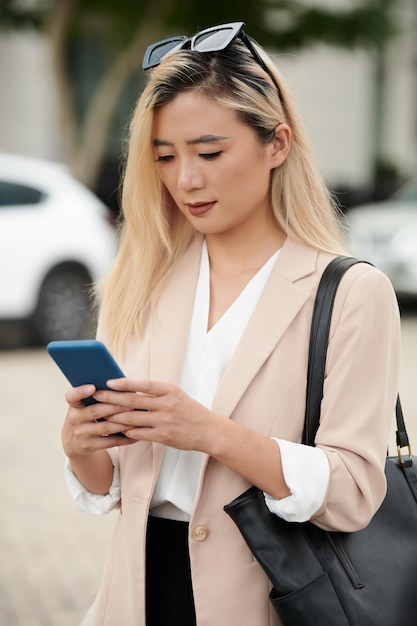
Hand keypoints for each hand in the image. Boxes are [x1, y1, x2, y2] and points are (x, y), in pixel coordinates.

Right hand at [62, 383, 136, 457]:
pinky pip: (110, 442)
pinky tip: (137, 434)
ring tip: (138, 417)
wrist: (73, 442)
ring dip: (124, 423)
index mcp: (74, 405)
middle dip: (115, 407)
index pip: (72, 396)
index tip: (92, 387)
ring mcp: (81, 434)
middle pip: (96, 411)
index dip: (81, 391)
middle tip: (131, 403)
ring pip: (106, 427)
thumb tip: (122, 386)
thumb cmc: (86, 415)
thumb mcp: (84, 405)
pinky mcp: (89, 446)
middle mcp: (74, 419)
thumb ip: (97, 396)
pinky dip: (125, 438)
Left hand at [93, 379, 217, 451]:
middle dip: (112, 398)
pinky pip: (138, 433)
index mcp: (170, 391)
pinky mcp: (163, 436)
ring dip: (114, 416)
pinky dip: (126, 431)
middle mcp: (167, 405)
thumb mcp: (175, 395)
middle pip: (133, 401)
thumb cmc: (189, 411)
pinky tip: (116, 430)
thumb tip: (130, 388)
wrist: (208, 431)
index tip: (109, 381)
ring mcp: (164, 421)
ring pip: (132, 418)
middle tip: (96, 396)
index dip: (125, 383)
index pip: (144, 384)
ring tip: (101, 414)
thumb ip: (156, 392)